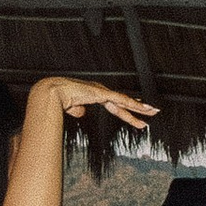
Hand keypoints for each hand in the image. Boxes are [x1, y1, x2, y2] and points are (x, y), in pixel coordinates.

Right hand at [33, 75, 159, 125]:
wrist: (51, 93)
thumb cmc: (57, 100)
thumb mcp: (71, 109)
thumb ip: (78, 111)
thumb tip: (82, 114)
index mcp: (94, 95)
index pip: (114, 103)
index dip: (126, 108)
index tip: (136, 110)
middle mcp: (100, 92)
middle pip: (123, 102)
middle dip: (138, 108)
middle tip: (152, 111)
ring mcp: (102, 92)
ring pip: (126, 101)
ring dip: (140, 107)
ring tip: (154, 111)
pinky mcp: (102, 94)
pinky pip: (121, 100)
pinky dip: (133, 104)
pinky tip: (143, 108)